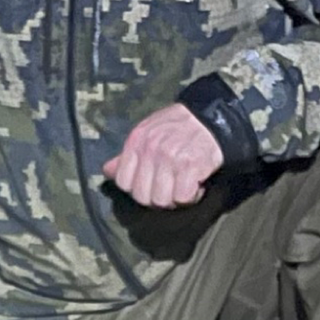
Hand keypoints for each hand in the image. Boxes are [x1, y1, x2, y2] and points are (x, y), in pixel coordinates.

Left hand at [102, 104, 223, 208]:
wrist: (211, 119)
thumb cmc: (178, 128)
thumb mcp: (147, 133)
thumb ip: (127, 155)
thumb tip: (108, 171)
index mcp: (136, 141)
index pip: (123, 182)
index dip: (138, 189)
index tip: (152, 184)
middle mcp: (150, 149)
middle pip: (143, 197)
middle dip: (157, 197)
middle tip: (170, 187)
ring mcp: (169, 158)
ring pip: (162, 200)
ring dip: (175, 199)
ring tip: (183, 185)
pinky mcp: (189, 166)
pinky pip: (183, 198)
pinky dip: (192, 196)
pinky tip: (196, 184)